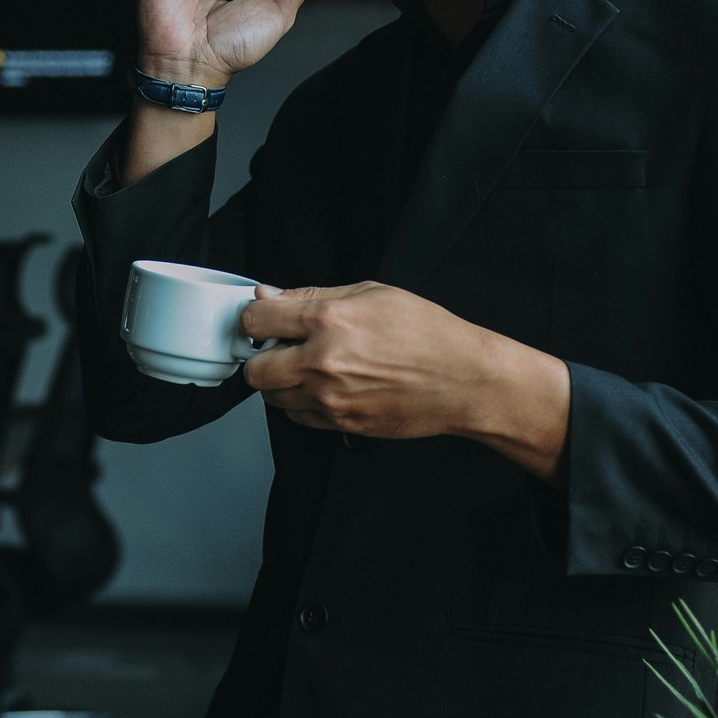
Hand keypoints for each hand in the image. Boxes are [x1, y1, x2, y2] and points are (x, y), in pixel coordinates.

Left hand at [239, 282, 572, 484]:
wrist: (463, 380)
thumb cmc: (426, 332)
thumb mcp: (371, 293)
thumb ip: (312, 295)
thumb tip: (268, 295)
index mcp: (328, 321)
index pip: (255, 319)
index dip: (254, 317)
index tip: (262, 319)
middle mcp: (322, 362)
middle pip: (254, 369)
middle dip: (262, 356)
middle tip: (281, 347)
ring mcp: (330, 398)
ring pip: (272, 397)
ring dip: (280, 382)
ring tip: (308, 367)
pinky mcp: (340, 424)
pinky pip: (297, 417)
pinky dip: (301, 403)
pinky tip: (325, 387)